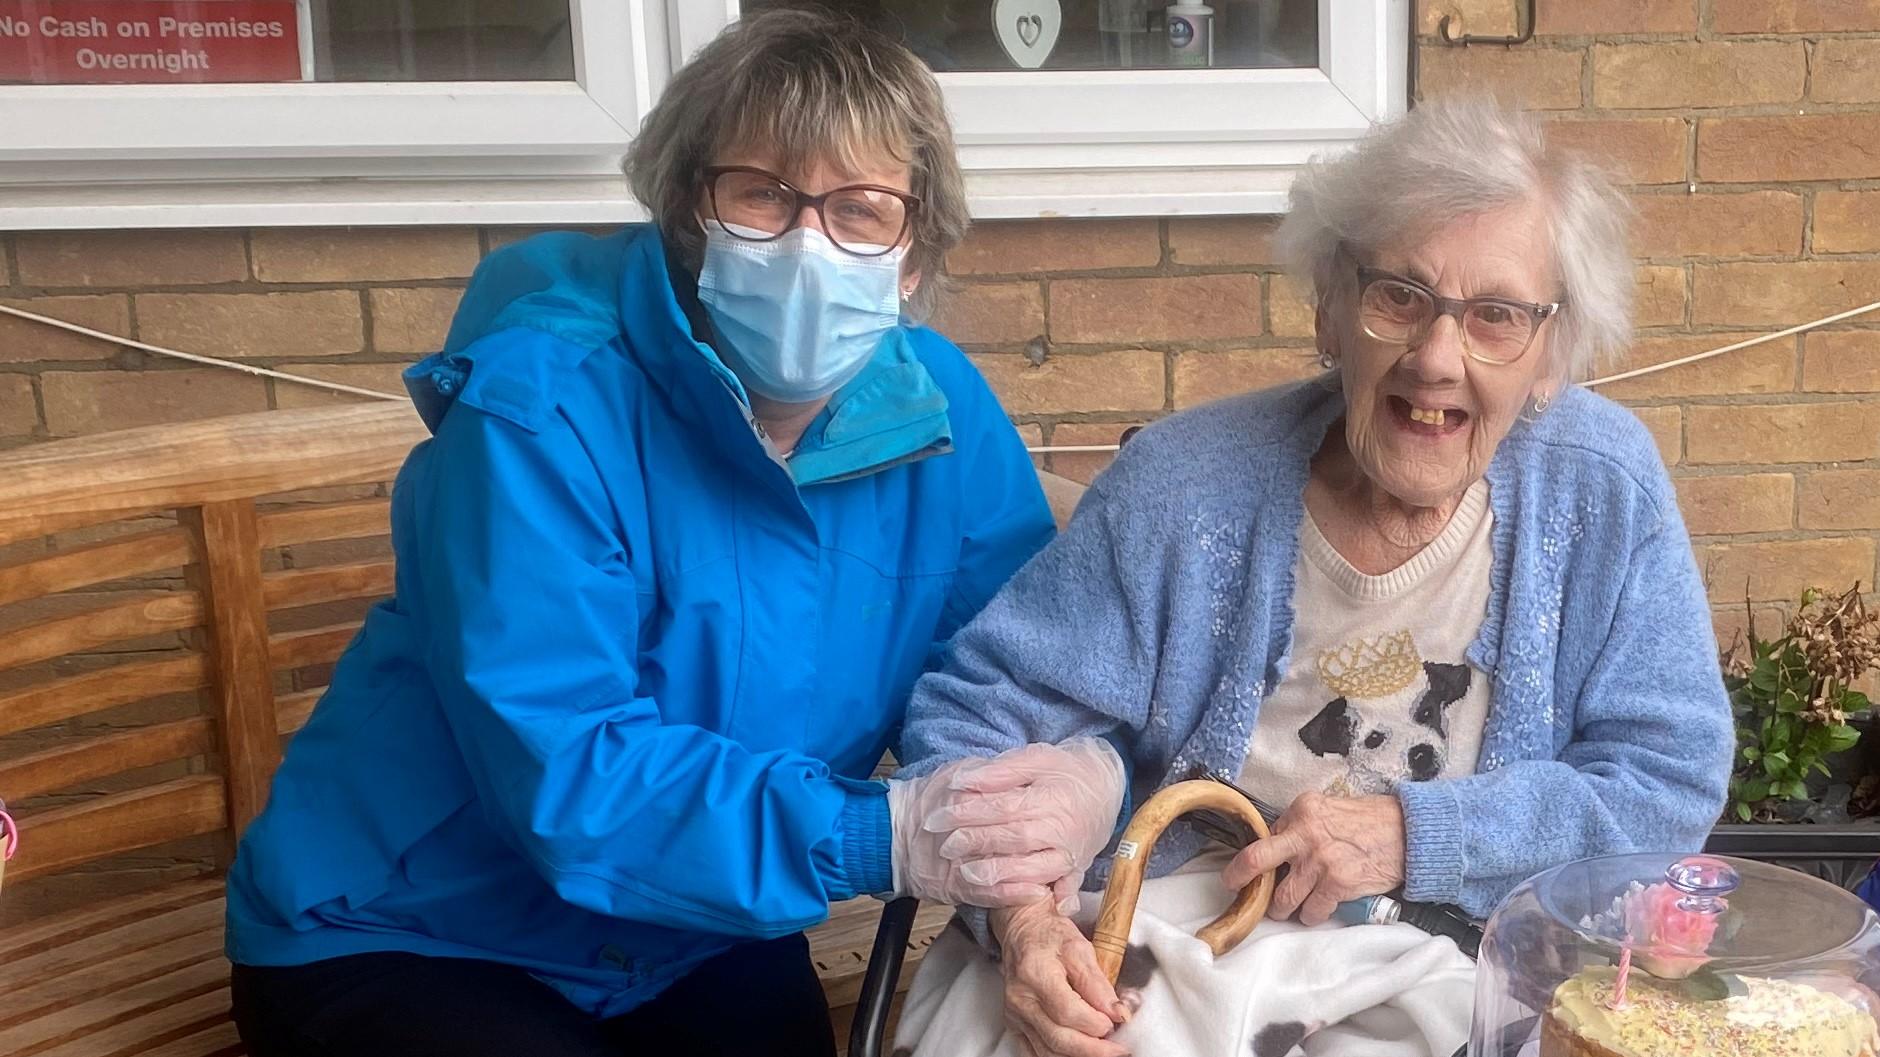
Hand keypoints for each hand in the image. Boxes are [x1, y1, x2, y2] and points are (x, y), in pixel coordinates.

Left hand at [925, 738, 1127, 909]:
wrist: (1107, 783)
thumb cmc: (1066, 769)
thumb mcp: (1035, 757)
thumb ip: (1000, 770)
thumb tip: (962, 782)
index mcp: (1051, 796)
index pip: (1003, 807)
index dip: (967, 813)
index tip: (937, 818)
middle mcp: (1063, 827)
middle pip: (1015, 839)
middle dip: (977, 844)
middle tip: (945, 847)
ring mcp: (1073, 850)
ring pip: (1037, 868)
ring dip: (1003, 874)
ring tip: (969, 874)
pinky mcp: (1079, 867)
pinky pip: (1068, 886)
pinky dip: (1059, 897)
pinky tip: (1046, 905)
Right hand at [991, 900, 1128, 1056]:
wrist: (1023, 932)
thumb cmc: (1050, 936)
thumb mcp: (1080, 948)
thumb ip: (1098, 983)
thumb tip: (1117, 1012)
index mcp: (1036, 974)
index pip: (1068, 1012)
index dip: (1095, 1023)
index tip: (1115, 1022)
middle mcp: (1021, 998)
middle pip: (1058, 1039)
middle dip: (1094, 1050)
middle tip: (1118, 1049)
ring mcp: (1015, 1015)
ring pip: (1047, 1052)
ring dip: (1079, 1056)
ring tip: (1103, 1050)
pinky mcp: (1015, 1025)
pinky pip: (1034, 1053)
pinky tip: (1078, 1054)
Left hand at [1220, 791, 1405, 925]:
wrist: (1407, 833)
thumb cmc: (1369, 821)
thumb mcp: (1328, 809)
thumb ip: (1301, 826)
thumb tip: (1277, 846)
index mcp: (1301, 811)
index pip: (1263, 837)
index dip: (1253, 858)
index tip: (1243, 869)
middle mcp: (1305, 834)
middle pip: (1255, 860)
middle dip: (1238, 879)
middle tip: (1236, 889)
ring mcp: (1320, 862)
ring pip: (1283, 898)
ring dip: (1282, 909)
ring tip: (1286, 909)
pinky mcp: (1337, 885)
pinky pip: (1311, 912)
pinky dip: (1311, 916)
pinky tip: (1316, 911)